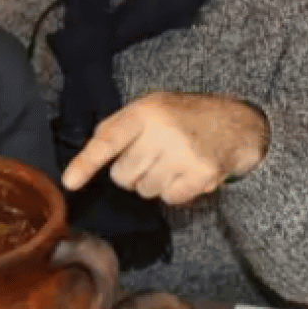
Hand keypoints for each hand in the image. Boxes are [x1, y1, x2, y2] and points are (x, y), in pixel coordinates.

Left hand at [61, 92, 267, 204]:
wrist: (236, 124)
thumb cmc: (182, 118)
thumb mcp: (149, 108)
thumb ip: (118, 129)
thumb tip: (86, 161)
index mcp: (145, 112)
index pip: (108, 140)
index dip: (87, 163)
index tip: (70, 182)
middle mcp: (163, 132)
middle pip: (122, 176)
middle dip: (133, 171)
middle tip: (154, 155)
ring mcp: (183, 155)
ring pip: (144, 191)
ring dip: (155, 182)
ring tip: (174, 161)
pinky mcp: (201, 175)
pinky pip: (169, 200)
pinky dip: (176, 192)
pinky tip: (187, 173)